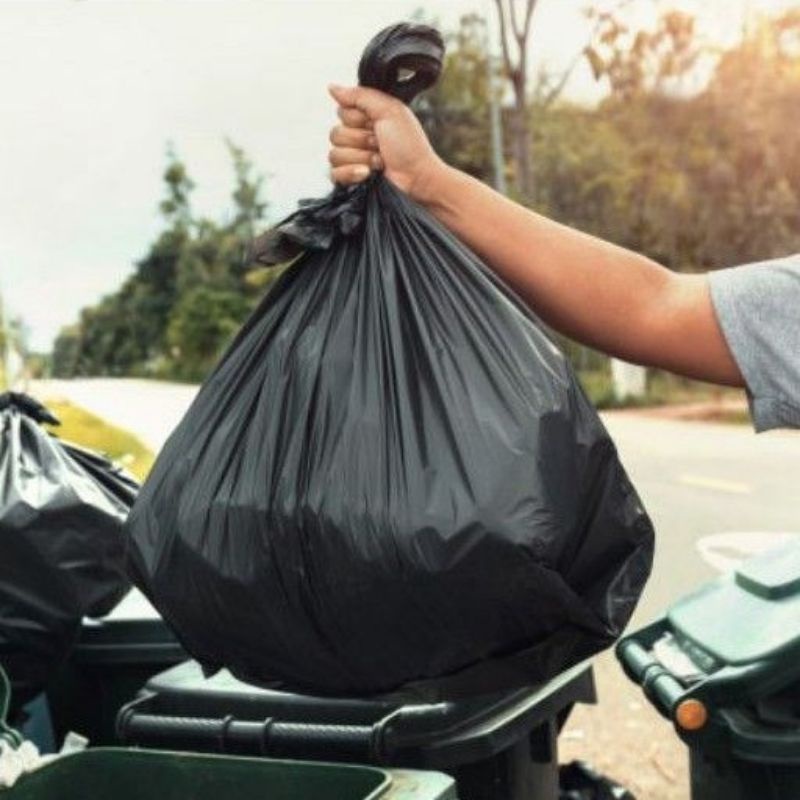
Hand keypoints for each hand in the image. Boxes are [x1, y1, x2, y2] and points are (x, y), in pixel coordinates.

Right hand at [327, 84, 446, 203]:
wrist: (417, 177)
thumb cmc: (410, 146)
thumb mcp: (389, 110)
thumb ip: (360, 96)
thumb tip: (332, 88)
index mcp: (366, 119)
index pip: (341, 112)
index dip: (358, 119)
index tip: (376, 125)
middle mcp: (357, 137)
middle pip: (336, 134)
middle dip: (361, 140)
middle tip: (380, 144)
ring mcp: (353, 159)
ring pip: (335, 154)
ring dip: (361, 157)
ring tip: (380, 160)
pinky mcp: (351, 178)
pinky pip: (334, 173)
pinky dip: (352, 173)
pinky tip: (367, 174)